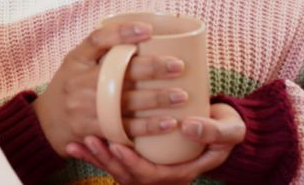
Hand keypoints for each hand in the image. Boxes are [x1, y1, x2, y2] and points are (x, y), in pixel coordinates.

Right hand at [35, 22, 188, 155]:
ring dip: (156, 99)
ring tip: (182, 96)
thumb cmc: (70, 88)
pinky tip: (168, 124)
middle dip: (152, 68)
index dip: (123, 32)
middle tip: (178, 66)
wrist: (46, 123)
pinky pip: (124, 128)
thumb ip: (100, 52)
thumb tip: (143, 34)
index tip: (149, 30)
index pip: (98, 39)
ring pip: (125, 102)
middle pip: (118, 71)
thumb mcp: (75, 64)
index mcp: (76, 59)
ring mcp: (84, 107)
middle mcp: (79, 81)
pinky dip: (148, 127)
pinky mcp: (92, 129)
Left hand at [64, 103, 246, 184]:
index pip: (152, 176)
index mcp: (180, 173)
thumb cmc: (225, 129)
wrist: (220, 127)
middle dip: (106, 160)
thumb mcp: (230, 131)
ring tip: (76, 143)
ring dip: (95, 158)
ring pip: (116, 170)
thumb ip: (215, 132)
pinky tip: (74, 144)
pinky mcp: (137, 158)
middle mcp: (161, 176)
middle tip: (89, 140)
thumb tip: (188, 127)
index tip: (118, 147)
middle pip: (128, 175)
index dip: (133, 164)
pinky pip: (113, 161)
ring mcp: (148, 168)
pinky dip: (94, 153)